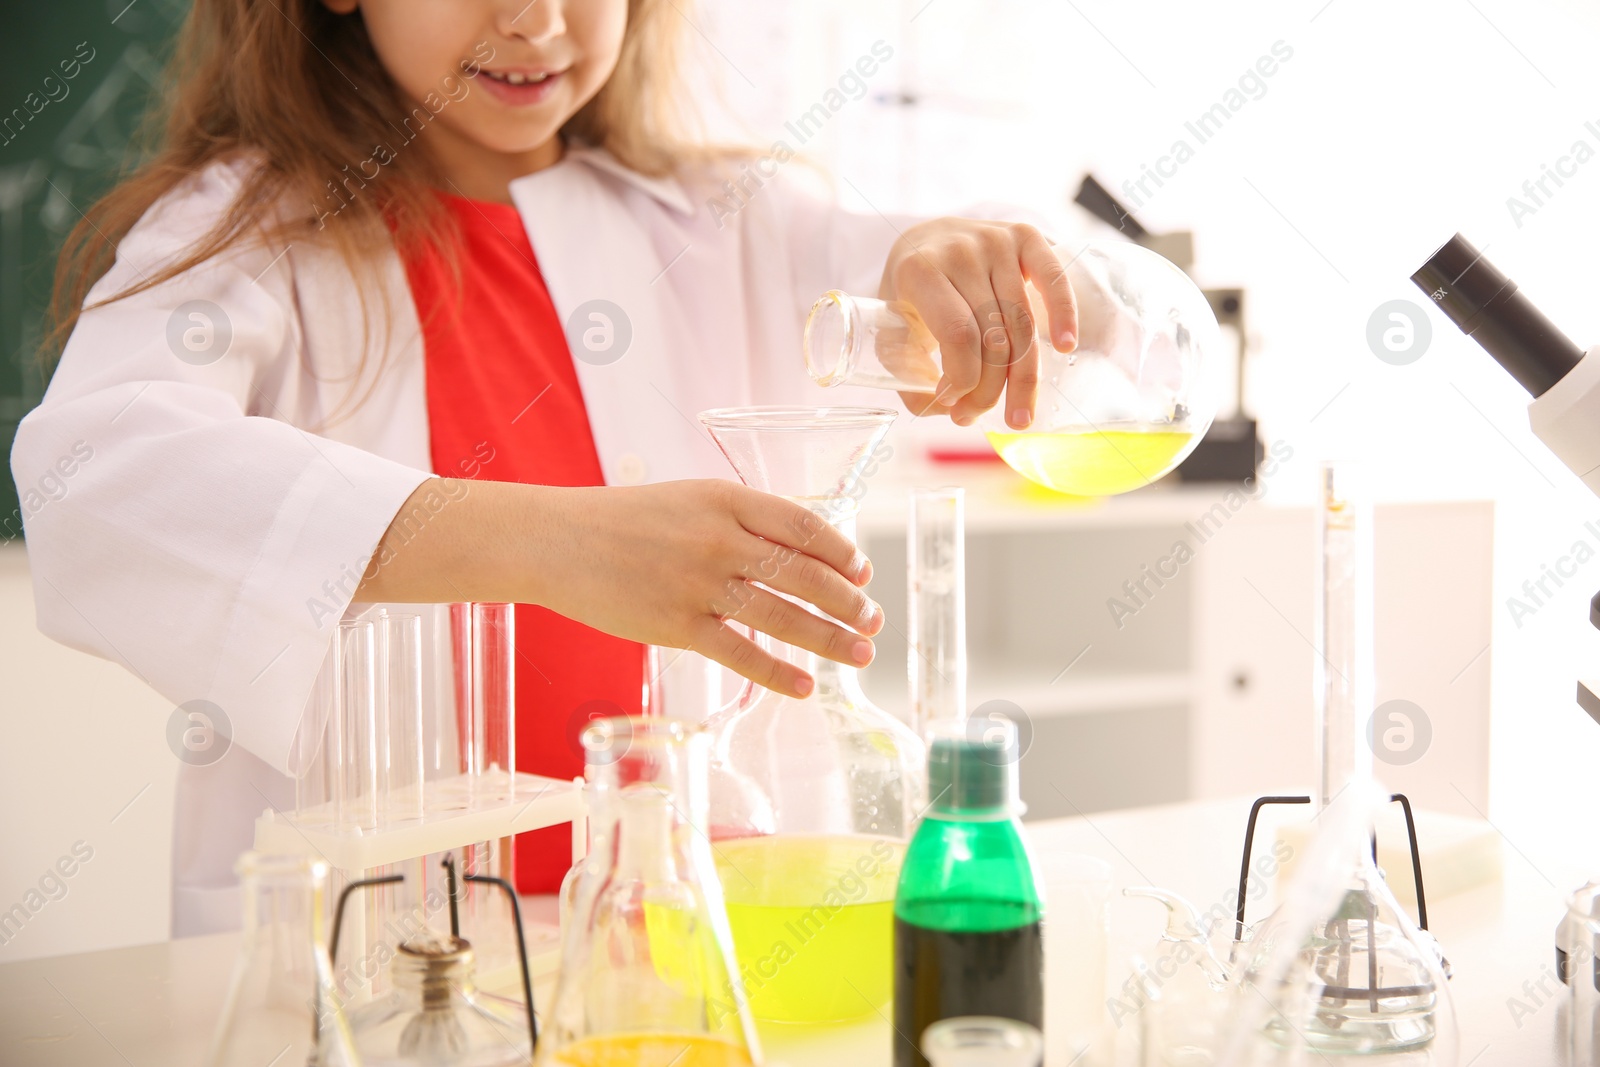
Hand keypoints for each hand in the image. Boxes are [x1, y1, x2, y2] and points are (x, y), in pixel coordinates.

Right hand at [524, 480, 881, 697]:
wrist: (557, 541)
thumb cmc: (625, 520)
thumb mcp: (689, 501)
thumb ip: (738, 521)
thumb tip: (796, 554)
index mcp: (725, 500)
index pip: (803, 525)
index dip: (840, 551)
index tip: (862, 571)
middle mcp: (717, 539)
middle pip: (803, 573)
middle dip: (847, 601)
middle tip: (873, 620)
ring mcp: (698, 584)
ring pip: (780, 616)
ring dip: (828, 638)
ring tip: (859, 653)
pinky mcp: (675, 625)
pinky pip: (739, 654)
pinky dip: (777, 673)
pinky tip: (804, 686)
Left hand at [879, 218, 1077, 428]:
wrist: (925, 240)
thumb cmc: (910, 294)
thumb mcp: (891, 331)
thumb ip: (907, 373)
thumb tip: (941, 410)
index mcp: (919, 271)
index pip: (957, 335)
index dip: (962, 379)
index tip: (951, 403)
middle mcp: (960, 251)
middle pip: (993, 336)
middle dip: (990, 390)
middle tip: (978, 418)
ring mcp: (995, 241)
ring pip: (1021, 323)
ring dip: (1024, 379)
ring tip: (1019, 417)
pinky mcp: (1025, 236)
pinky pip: (1053, 278)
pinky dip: (1064, 313)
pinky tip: (1065, 347)